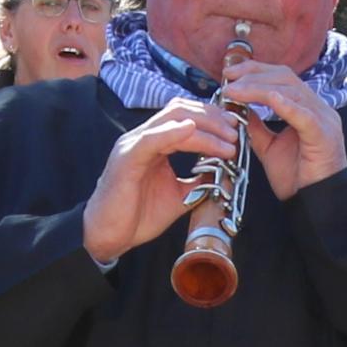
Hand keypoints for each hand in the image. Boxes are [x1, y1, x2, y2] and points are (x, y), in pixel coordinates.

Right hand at [82, 98, 241, 264]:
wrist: (109, 236)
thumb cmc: (138, 215)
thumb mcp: (179, 195)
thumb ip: (198, 180)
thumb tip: (224, 173)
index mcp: (156, 142)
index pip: (187, 117)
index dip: (213, 119)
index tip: (236, 131)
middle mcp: (144, 137)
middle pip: (182, 110)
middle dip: (214, 118)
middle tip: (236, 132)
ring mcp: (134, 144)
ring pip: (172, 119)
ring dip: (204, 127)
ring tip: (227, 140)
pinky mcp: (127, 157)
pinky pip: (152, 139)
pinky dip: (172, 132)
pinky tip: (191, 130)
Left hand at [218, 62, 346, 197]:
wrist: (317, 203)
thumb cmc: (297, 178)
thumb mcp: (269, 147)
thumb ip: (257, 127)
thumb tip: (238, 109)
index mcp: (306, 109)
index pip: (281, 78)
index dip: (255, 71)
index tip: (229, 73)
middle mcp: (318, 109)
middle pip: (285, 78)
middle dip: (254, 74)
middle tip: (228, 77)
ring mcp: (324, 120)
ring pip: (291, 92)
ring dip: (259, 88)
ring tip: (235, 91)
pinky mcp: (324, 135)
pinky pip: (305, 116)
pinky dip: (286, 105)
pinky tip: (268, 97)